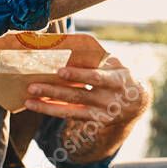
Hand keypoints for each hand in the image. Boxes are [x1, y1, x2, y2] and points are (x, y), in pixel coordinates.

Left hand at [24, 56, 150, 128]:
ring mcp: (102, 113)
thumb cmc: (120, 76)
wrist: (137, 103)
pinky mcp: (95, 122)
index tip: (60, 71)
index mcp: (116, 81)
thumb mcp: (117, 65)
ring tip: (29, 99)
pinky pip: (71, 116)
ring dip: (48, 104)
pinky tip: (38, 105)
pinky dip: (54, 110)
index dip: (79, 75)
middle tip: (33, 86)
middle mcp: (109, 99)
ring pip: (71, 109)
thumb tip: (72, 45)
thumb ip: (98, 59)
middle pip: (78, 95)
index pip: (96, 78)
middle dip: (54, 91)